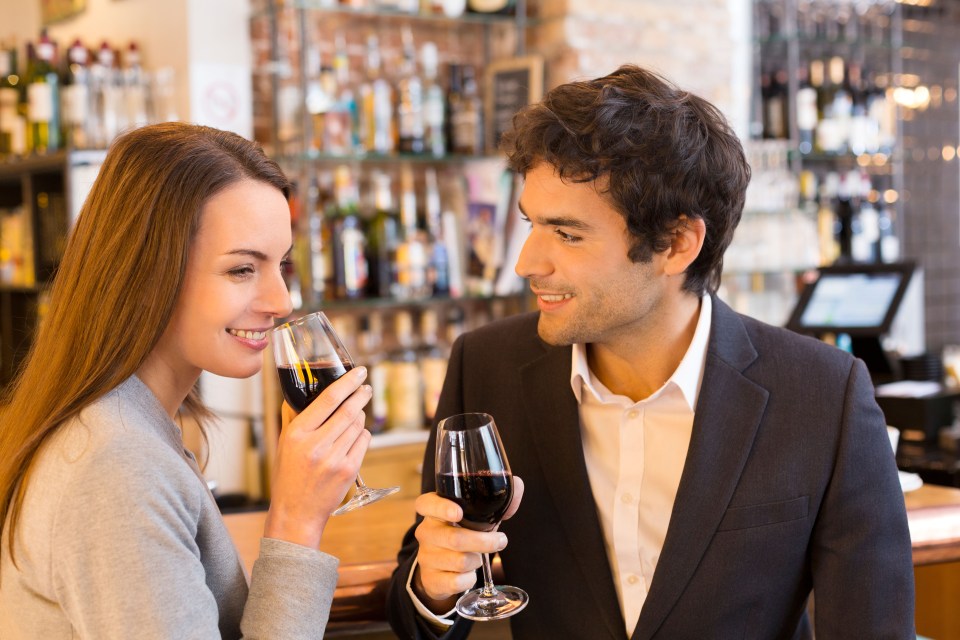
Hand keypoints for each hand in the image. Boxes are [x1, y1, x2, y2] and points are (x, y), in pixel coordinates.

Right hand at [264, 366, 372, 548]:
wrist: (296, 513)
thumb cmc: (288, 476)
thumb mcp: (283, 444)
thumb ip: (292, 416)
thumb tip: (297, 391)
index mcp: (297, 434)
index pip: (328, 399)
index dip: (347, 382)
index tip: (359, 372)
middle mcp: (316, 445)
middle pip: (349, 410)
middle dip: (361, 395)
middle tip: (366, 387)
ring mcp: (335, 459)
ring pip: (358, 425)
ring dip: (360, 415)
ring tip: (356, 414)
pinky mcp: (349, 470)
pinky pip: (363, 441)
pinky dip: (362, 434)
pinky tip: (355, 435)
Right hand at [412, 476, 524, 608]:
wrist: (441, 569)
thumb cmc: (463, 533)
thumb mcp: (476, 517)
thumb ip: (497, 501)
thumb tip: (517, 484)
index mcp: (433, 511)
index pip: (426, 504)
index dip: (440, 508)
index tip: (458, 512)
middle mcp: (426, 532)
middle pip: (454, 538)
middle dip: (484, 542)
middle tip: (501, 541)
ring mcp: (426, 556)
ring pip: (459, 561)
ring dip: (478, 560)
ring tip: (479, 556)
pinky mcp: (430, 579)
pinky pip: (456, 582)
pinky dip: (470, 579)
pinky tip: (470, 573)